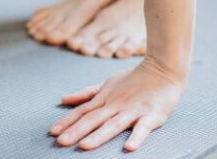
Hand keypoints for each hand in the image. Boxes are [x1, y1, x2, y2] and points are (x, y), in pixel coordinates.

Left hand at [49, 56, 185, 151]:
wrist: (163, 68)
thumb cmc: (134, 78)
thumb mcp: (107, 84)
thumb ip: (85, 93)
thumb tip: (63, 99)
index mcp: (105, 99)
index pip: (82, 111)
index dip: (67, 121)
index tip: (53, 131)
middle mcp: (116, 105)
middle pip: (94, 119)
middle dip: (76, 131)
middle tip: (61, 142)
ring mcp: (133, 110)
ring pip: (114, 124)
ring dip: (99, 135)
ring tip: (85, 146)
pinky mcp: (152, 114)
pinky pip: (143, 127)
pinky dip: (137, 136)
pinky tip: (129, 147)